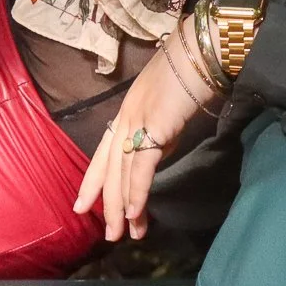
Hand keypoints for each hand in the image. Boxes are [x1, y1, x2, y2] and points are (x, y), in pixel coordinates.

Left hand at [74, 41, 220, 241]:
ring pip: (121, 173)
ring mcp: (136, 122)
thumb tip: (157, 150)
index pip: (103, 153)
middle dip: (108, 205)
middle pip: (110, 169)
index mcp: (127, 111)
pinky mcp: (153, 128)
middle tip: (109, 234)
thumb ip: (159, 129)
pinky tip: (135, 213)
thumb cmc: (192, 71)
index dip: (93, 181)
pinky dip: (136, 192)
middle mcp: (125, 117)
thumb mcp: (169, 106)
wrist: (202, 51)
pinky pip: (140, 168)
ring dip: (121, 208)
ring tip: (122, 234)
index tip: (84, 205)